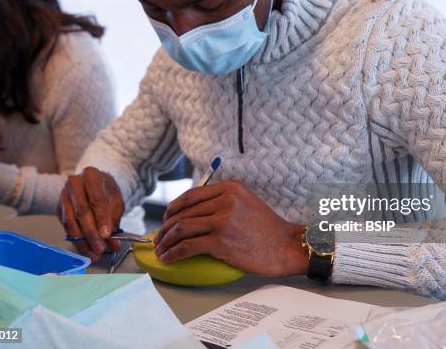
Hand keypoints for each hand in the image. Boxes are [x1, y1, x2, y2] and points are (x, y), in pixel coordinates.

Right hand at [58, 167, 124, 261]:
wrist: (92, 184)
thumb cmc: (105, 191)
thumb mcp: (116, 199)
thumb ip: (114, 218)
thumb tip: (112, 241)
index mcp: (91, 176)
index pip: (96, 200)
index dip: (101, 219)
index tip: (107, 235)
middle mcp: (74, 183)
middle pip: (81, 212)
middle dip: (91, 234)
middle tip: (100, 248)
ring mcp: (64, 196)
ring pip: (71, 222)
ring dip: (82, 241)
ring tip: (94, 254)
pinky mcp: (59, 208)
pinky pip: (66, 227)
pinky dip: (76, 241)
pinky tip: (86, 250)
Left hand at [154, 180, 307, 276]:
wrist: (286, 246)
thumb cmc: (268, 229)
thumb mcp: (247, 202)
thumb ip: (223, 201)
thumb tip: (193, 213)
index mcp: (230, 188)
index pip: (191, 195)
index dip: (174, 208)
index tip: (166, 219)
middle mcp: (225, 200)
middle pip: (184, 212)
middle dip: (166, 227)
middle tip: (159, 238)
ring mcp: (222, 221)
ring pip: (182, 228)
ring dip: (166, 241)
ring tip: (160, 249)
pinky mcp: (220, 241)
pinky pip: (188, 246)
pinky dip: (174, 253)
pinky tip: (169, 258)